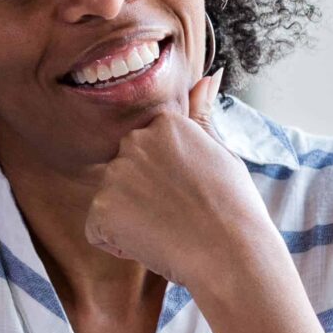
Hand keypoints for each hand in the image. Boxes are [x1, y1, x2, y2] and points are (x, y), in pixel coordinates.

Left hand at [85, 71, 272, 290]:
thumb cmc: (234, 208)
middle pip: (125, 173)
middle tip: (180, 213)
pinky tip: (152, 244)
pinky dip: (118, 244)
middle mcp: (135, 141)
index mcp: (164, 123)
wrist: (232, 254)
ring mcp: (116, 174)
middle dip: (143, 196)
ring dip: (131, 220)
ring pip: (111, 201)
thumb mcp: (222, 153)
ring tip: (169, 229)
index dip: (165, 180)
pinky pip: (98, 230)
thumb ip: (202, 116)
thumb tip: (210, 77)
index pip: (146, 152)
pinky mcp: (101, 208)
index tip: (189, 194)